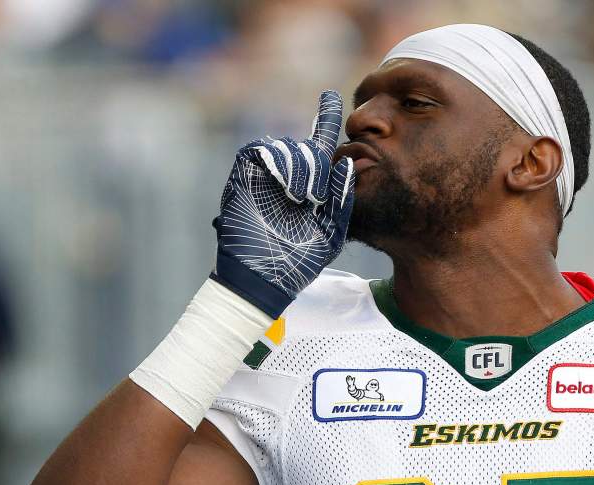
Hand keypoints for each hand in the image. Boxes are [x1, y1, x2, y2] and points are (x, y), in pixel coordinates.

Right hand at [211, 90, 354, 317]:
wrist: (265, 277)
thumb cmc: (300, 261)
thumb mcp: (333, 230)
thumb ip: (343, 198)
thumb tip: (349, 164)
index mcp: (312, 184)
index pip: (320, 143)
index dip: (326, 117)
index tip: (333, 97)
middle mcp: (289, 174)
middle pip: (307, 147)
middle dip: (316, 168)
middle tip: (313, 199)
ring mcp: (265, 173)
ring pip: (286, 147)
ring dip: (299, 168)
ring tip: (301, 198)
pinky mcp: (244, 175)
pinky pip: (260, 150)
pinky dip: (277, 162)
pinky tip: (287, 186)